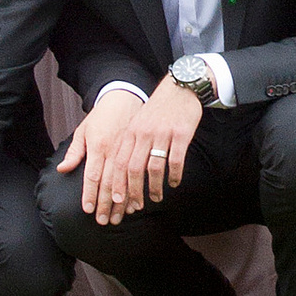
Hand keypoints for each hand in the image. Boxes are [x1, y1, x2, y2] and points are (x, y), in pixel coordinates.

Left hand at [61, 78, 201, 223]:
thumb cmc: (156, 110)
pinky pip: (176, 160)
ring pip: (154, 167)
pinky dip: (174, 175)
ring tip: (156, 198)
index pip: (118, 163)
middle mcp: (143, 134)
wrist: (179, 88)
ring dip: (154, 187)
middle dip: (132, 192)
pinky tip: (174, 183)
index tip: (115, 202)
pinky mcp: (181, 134)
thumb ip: (124, 144)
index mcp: (130, 132)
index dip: (116, 185)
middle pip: (133, 169)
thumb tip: (115, 168)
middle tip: (135, 207)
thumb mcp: (134, 123)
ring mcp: (162, 133)